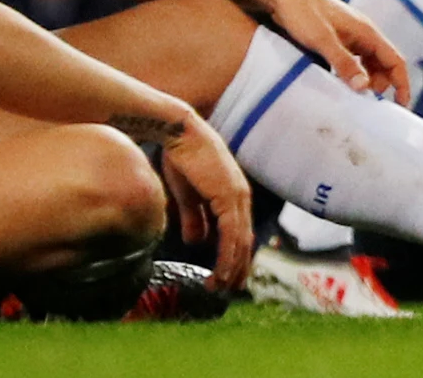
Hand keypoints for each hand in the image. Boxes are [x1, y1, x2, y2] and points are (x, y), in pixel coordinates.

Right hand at [155, 110, 253, 291]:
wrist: (178, 133)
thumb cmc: (181, 158)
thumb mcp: (187, 195)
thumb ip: (195, 218)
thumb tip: (196, 242)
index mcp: (233, 196)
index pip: (240, 233)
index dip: (235, 257)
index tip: (226, 277)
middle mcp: (241, 197)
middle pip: (244, 241)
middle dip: (237, 268)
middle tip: (228, 290)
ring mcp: (237, 196)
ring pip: (240, 241)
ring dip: (232, 267)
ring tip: (222, 286)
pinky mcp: (228, 196)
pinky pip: (231, 233)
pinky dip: (227, 255)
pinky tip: (221, 271)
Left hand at [224, 0, 412, 102]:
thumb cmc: (301, 10)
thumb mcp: (321, 39)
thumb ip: (343, 62)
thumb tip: (364, 87)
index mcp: (366, 31)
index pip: (395, 61)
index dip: (402, 84)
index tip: (401, 106)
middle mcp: (362, 33)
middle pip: (384, 64)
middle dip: (382, 85)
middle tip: (366, 105)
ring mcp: (349, 35)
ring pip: (368, 63)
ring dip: (366, 81)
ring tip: (353, 99)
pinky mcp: (335, 38)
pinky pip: (353, 61)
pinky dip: (352, 75)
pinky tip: (338, 85)